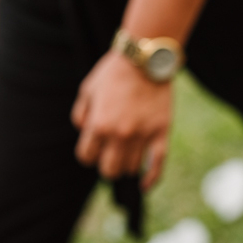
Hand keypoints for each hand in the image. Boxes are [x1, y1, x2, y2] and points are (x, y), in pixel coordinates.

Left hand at [71, 51, 172, 188]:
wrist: (145, 58)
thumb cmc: (114, 72)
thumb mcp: (87, 90)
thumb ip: (80, 115)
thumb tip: (85, 133)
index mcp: (98, 125)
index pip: (86, 157)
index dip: (88, 153)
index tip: (93, 146)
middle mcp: (120, 134)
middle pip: (108, 169)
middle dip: (106, 164)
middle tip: (110, 155)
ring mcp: (143, 134)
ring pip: (131, 167)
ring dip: (126, 164)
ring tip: (127, 153)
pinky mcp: (162, 131)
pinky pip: (158, 163)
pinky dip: (152, 177)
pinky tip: (145, 184)